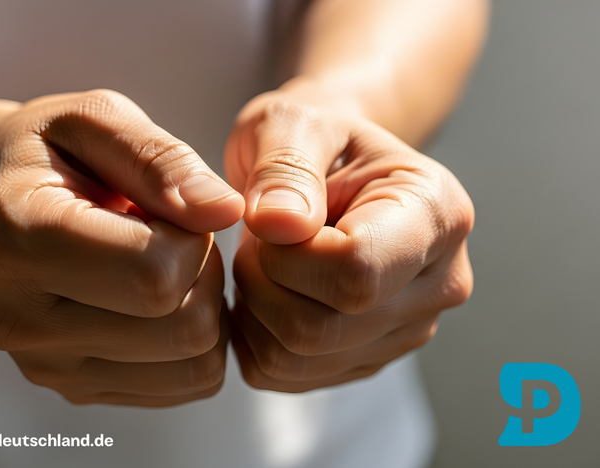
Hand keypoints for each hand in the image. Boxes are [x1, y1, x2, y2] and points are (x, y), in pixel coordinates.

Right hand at [0, 89, 243, 405]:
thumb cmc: (52, 155)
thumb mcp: (97, 121)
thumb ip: (161, 160)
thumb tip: (226, 211)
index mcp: (18, 240)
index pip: (155, 275)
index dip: (192, 235)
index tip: (168, 206)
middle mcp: (21, 322)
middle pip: (184, 329)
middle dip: (205, 274)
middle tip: (171, 236)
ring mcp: (46, 367)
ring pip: (195, 367)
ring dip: (204, 309)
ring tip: (162, 265)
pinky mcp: (74, 391)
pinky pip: (186, 385)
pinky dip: (194, 341)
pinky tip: (157, 300)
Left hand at [225, 86, 473, 391]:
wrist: (332, 170)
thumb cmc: (315, 140)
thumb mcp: (292, 123)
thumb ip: (284, 166)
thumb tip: (278, 225)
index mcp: (437, 213)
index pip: (356, 270)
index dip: (287, 255)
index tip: (270, 218)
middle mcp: (440, 283)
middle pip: (323, 326)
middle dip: (262, 283)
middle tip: (256, 240)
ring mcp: (408, 330)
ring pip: (298, 359)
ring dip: (254, 311)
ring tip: (264, 261)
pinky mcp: (370, 359)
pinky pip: (286, 376)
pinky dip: (254, 338)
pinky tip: (267, 292)